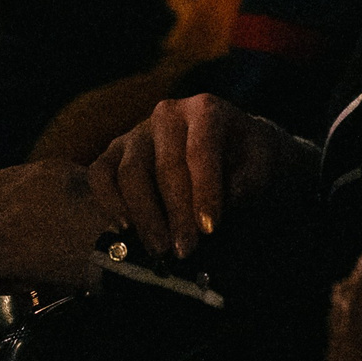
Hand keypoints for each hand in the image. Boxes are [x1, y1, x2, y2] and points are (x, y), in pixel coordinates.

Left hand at [0, 161, 123, 292]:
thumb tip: (41, 204)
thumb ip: (57, 186)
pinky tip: (16, 286)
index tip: (5, 224)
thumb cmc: (116, 216)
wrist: (124, 244)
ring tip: (2, 268)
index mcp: (36, 174)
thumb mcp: (89, 183)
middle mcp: (16, 194)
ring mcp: (10, 225)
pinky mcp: (10, 256)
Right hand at [86, 93, 299, 259]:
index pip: (201, 151)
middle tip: (186, 250)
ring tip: (160, 249)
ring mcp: (137, 132)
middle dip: (176, 213)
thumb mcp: (261, 167)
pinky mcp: (115, 151)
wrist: (229, 149)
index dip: (204, 192)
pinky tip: (125, 229)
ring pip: (130, 173)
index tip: (210, 230)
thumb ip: (246, 185)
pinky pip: (100, 174)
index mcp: (206, 110)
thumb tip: (218, 211)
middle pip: (164, 166)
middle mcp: (167, 115)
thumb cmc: (246, 159)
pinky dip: (108, 202)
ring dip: (145, 216)